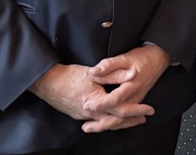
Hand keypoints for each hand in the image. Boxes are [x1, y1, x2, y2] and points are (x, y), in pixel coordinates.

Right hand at [29, 63, 151, 131]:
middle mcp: (91, 113)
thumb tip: (132, 74)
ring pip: (106, 123)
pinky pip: (97, 122)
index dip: (137, 109)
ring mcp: (83, 116)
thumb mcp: (95, 72)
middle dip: (131, 120)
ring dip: (121, 122)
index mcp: (96, 102)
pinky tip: (112, 119)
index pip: (122, 109)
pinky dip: (108, 121)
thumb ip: (114, 74)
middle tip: (144, 117)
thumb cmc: (69, 76)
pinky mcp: (78, 115)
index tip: (148, 109)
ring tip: (133, 120)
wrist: (47, 83)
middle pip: (116, 121)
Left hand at [81, 44, 170, 132]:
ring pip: (122, 119)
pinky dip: (114, 122)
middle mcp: (135, 96)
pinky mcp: (136, 101)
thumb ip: (110, 65)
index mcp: (132, 85)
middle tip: (85, 127)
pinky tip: (103, 124)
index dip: (100, 103)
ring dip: (106, 125)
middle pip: (119, 115)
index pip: (115, 99)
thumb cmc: (142, 57)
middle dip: (102, 123)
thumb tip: (94, 72)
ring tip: (90, 128)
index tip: (86, 105)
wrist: (159, 59)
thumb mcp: (126, 57)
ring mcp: (137, 100)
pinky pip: (125, 116)